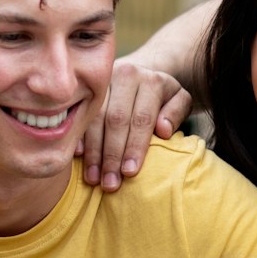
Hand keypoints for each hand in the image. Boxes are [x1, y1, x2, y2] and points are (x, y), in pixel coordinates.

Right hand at [79, 61, 190, 191]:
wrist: (139, 74)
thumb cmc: (161, 97)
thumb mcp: (178, 100)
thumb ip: (177, 112)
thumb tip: (163, 130)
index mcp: (150, 80)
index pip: (142, 118)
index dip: (135, 147)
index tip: (130, 173)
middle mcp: (125, 75)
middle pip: (116, 120)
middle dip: (112, 155)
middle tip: (110, 183)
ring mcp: (103, 81)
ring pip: (95, 118)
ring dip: (94, 151)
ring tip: (94, 178)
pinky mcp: (86, 88)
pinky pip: (80, 114)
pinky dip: (79, 136)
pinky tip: (77, 156)